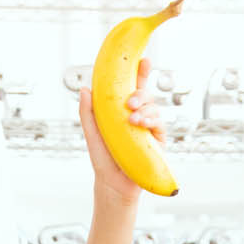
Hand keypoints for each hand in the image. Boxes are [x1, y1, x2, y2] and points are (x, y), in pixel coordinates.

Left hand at [78, 57, 164, 203]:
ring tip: (133, 118)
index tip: (142, 59)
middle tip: (130, 101)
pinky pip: (159, 123)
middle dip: (141, 91)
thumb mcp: (92, 133)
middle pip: (145, 93)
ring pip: (153, 107)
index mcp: (121, 110)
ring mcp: (149, 126)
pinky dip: (151, 120)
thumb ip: (87, 112)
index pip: (131, 86)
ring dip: (145, 108)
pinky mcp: (158, 139)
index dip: (139, 72)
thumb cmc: (103, 158)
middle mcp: (137, 115)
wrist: (113, 183)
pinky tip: (140, 124)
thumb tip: (84, 89)